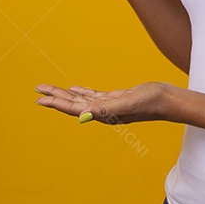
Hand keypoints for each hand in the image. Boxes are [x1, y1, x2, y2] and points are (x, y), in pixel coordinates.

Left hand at [34, 82, 173, 124]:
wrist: (166, 100)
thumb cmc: (149, 103)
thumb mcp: (125, 104)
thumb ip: (105, 110)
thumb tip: (85, 115)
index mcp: (101, 113)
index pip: (73, 108)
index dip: (56, 103)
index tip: (40, 100)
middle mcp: (102, 111)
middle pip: (73, 103)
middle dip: (55, 97)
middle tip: (38, 89)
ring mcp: (108, 105)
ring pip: (81, 98)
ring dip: (66, 94)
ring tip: (51, 89)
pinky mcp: (115, 98)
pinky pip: (93, 95)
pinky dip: (82, 91)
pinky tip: (76, 88)